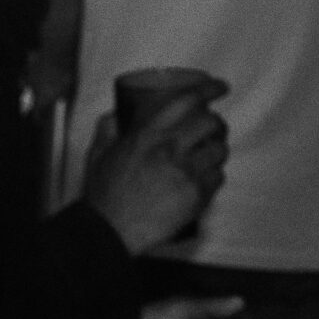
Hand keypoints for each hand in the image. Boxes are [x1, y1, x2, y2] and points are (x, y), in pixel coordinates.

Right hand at [82, 88, 228, 255]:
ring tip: (205, 157)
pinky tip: (200, 181)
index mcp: (147, 135)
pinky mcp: (196, 195)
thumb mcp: (98, 155)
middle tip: (212, 129)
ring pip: (219, 151)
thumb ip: (108, 130)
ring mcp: (186, 173)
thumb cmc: (104, 196)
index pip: (187, 100)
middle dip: (216, 123)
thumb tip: (116, 116)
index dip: (208, 89)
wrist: (110, 231)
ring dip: (215, 151)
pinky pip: (218, 178)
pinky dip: (212, 177)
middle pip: (212, 123)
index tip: (219, 87)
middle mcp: (170, 149)